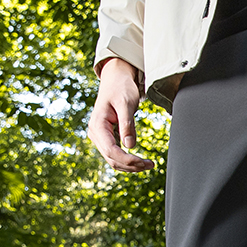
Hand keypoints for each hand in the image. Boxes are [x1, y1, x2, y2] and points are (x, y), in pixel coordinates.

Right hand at [88, 58, 153, 172]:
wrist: (115, 80)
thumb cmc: (121, 88)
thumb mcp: (126, 103)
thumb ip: (127, 124)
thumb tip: (130, 146)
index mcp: (97, 125)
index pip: (111, 151)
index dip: (128, 160)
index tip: (145, 162)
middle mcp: (95, 133)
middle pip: (112, 159)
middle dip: (132, 165)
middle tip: (151, 165)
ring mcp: (100, 137)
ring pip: (113, 160)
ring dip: (131, 166)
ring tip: (148, 164)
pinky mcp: (107, 138)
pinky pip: (116, 155)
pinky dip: (128, 161)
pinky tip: (140, 161)